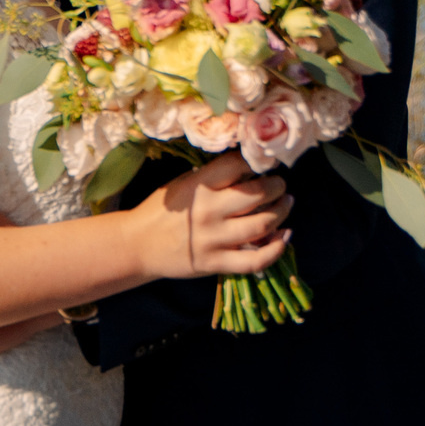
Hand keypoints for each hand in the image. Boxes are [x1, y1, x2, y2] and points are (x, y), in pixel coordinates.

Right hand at [131, 150, 291, 281]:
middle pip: (257, 194)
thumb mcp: (181, 183)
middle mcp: (208, 211)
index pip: (237, 165)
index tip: (266, 162)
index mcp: (198, 186)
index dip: (256, 161)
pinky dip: (276, 249)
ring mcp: (213, 240)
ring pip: (262, 224)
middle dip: (277, 186)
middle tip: (280, 184)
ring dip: (282, 212)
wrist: (138, 246)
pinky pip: (255, 260)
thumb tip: (249, 170)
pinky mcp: (216, 263)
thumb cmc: (160, 210)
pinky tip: (284, 236)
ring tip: (286, 203)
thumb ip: (211, 177)